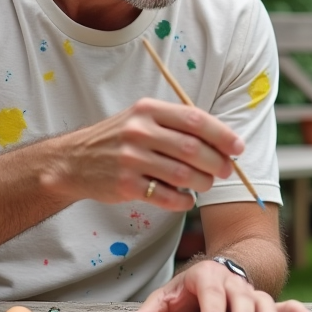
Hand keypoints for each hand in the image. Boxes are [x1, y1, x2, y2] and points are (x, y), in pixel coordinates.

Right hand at [55, 97, 242, 211]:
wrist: (73, 161)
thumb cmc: (117, 139)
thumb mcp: (141, 119)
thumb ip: (176, 125)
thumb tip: (222, 142)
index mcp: (148, 110)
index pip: (195, 120)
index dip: (222, 135)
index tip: (238, 148)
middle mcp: (139, 131)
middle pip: (193, 149)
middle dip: (217, 163)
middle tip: (227, 171)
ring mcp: (130, 159)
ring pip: (183, 174)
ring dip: (202, 183)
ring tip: (205, 184)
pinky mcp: (124, 185)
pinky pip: (166, 196)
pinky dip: (183, 201)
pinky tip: (186, 199)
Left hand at [109, 259, 311, 311]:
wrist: (214, 272)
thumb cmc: (187, 291)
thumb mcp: (164, 298)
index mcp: (205, 276)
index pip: (210, 295)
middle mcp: (232, 281)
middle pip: (240, 298)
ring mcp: (250, 290)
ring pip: (263, 300)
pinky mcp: (265, 302)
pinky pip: (283, 305)